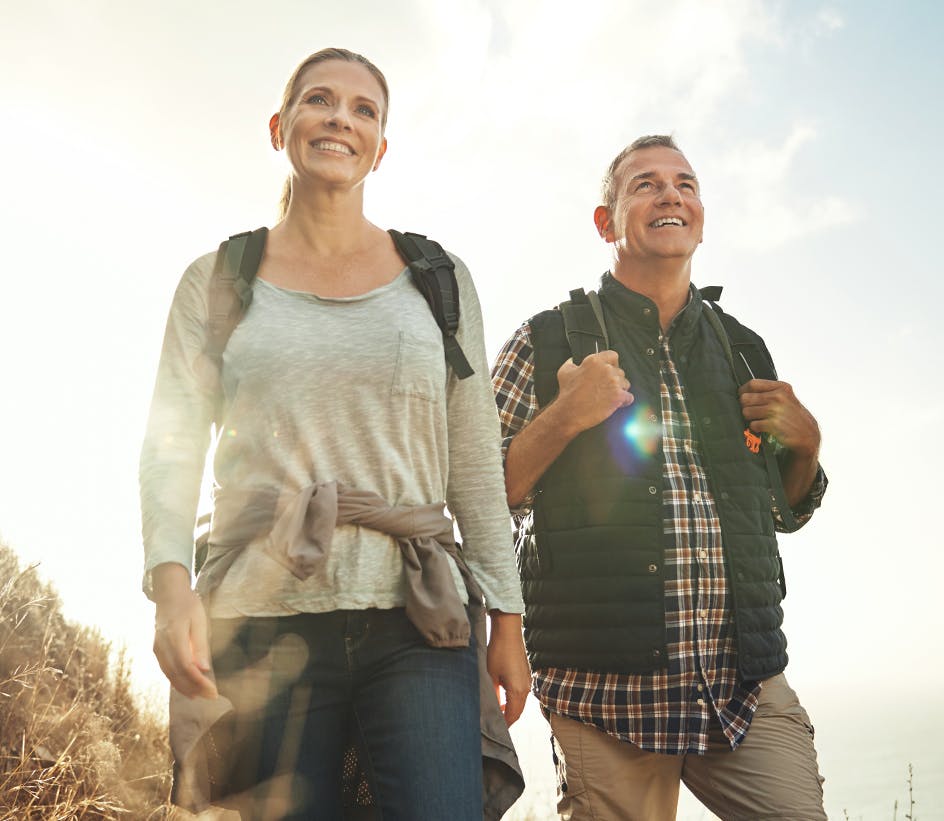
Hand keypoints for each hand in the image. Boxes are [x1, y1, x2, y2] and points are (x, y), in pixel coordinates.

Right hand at [152, 563, 217, 698]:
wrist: (168, 594)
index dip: (199, 682)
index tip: (213, 690)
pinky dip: (176, 680)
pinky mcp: (157, 649)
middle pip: (177, 674)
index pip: (186, 666)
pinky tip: (186, 686)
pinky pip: (166, 669)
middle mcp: (162, 645)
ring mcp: (157, 648)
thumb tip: (204, 669)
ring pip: (169, 674)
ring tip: (199, 696)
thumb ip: (200, 645)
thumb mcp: (200, 621)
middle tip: (210, 697)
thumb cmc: (188, 605)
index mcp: (174, 636)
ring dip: (184, 687)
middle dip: (194, 688)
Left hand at [486, 612, 530, 726]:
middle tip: (494, 724)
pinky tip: (502, 698)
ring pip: (520, 702)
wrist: (508, 630)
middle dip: (507, 719)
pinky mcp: (525, 674)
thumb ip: (491, 695)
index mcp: (518, 691)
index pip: (512, 716)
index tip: (494, 730)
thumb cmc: (498, 651)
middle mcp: (526, 688)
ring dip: (510, 709)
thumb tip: (489, 709)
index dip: (503, 725)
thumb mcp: (490, 675)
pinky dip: (513, 700)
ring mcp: (527, 680)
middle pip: (517, 711)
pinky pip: (521, 693)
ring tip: (497, 712)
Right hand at [555, 350, 634, 434]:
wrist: (570, 412)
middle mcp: (606, 369)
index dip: (612, 364)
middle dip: (614, 380)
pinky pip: (629, 397)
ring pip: (626, 384)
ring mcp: (614, 382)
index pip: (613, 356)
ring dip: (619, 390)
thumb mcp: (564, 373)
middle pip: (620, 371)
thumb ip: (571, 363)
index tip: (609, 369)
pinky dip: (624, 401)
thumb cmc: (567, 394)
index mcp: (594, 361)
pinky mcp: (618, 396)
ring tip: (608, 396)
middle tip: (605, 388)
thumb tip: (572, 360)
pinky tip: (615, 403)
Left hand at [738, 379, 819, 456]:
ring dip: (750, 418)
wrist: (808, 434)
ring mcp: (776, 410)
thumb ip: (769, 392)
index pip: (752, 384)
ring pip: (746, 411)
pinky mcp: (773, 424)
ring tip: (759, 419)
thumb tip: (744, 391)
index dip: (744, 391)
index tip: (743, 396)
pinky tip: (763, 427)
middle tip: (752, 411)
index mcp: (781, 387)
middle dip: (745, 406)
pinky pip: (753, 424)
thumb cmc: (794, 415)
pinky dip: (755, 427)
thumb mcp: (786, 397)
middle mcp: (779, 397)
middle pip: (745, 398)